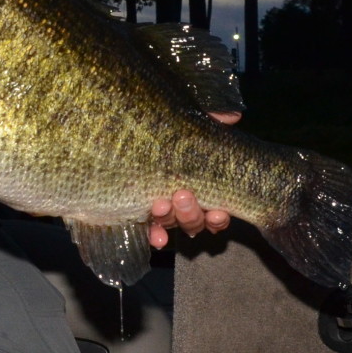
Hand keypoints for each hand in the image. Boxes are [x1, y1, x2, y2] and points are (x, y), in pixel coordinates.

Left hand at [147, 111, 240, 248]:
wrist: (117, 138)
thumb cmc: (161, 133)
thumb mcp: (184, 126)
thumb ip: (208, 122)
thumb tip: (233, 116)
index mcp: (197, 188)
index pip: (215, 212)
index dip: (219, 217)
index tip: (219, 211)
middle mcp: (181, 205)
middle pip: (194, 221)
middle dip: (191, 213)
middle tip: (183, 195)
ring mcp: (160, 212)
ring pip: (173, 224)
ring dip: (171, 219)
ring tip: (161, 205)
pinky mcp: (136, 214)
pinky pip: (149, 231)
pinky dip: (155, 236)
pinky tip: (156, 236)